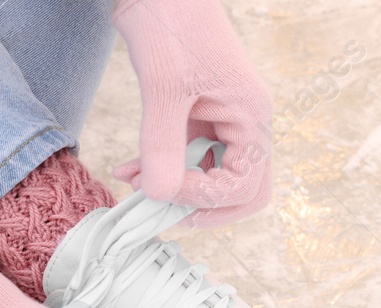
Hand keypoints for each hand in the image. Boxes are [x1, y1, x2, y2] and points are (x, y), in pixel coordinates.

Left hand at [111, 0, 272, 225]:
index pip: (244, 186)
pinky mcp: (197, 117)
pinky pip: (187, 159)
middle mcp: (243, 124)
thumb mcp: (162, 88)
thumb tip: (158, 196)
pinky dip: (161, 169)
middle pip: (242, 191)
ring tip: (134, 182)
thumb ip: (161, 146)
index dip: (205, 198)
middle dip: (202, 207)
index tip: (164, 189)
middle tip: (163, 211)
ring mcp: (222, 122)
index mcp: (250, 117)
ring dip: (174, 189)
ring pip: (211, 178)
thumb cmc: (170, 23)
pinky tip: (130, 168)